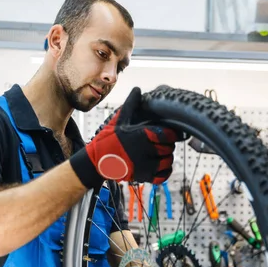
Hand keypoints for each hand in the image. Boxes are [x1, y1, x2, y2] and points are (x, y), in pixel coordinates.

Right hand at [70, 87, 184, 187]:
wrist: (97, 161)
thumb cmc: (107, 139)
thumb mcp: (119, 120)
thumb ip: (131, 105)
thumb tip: (137, 89)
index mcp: (142, 135)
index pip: (168, 134)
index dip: (170, 133)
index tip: (168, 132)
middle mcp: (146, 151)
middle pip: (169, 147)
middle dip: (167, 144)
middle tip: (161, 142)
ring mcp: (145, 166)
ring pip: (168, 161)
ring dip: (166, 157)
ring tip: (159, 153)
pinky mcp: (144, 177)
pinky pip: (163, 175)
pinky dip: (165, 170)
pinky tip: (160, 164)